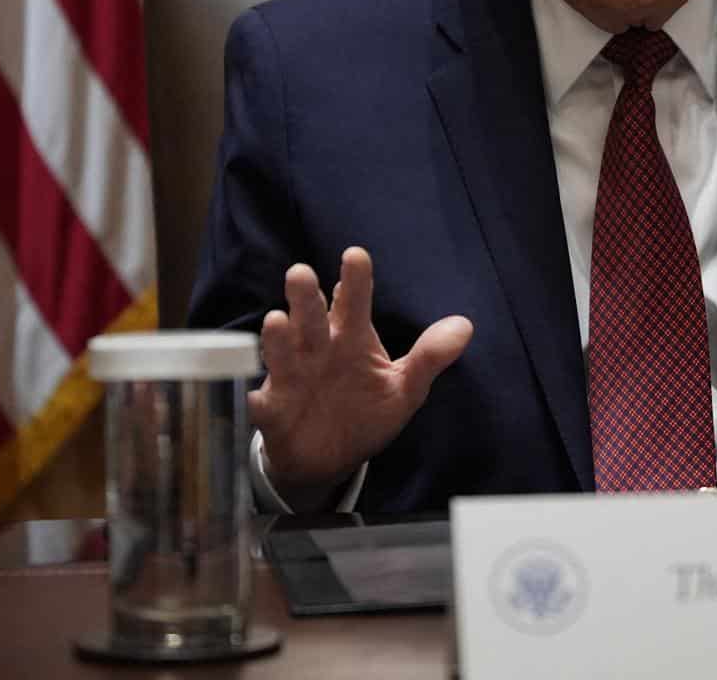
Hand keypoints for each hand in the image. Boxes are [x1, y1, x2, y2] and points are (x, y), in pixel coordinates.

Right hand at [250, 247, 472, 493]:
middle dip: (306, 297)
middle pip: (311, 317)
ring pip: (282, 352)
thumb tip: (465, 326)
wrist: (330, 460)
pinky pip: (260, 402)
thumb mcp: (404, 388)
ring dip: (277, 338)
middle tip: (301, 273)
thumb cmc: (365, 412)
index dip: (355, 279)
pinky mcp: (273, 411)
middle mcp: (318, 349)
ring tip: (276, 320)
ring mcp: (292, 378)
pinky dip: (254, 397)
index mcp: (351, 338)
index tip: (356, 256)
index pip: (354, 301)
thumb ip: (429, 357)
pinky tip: (251, 392)